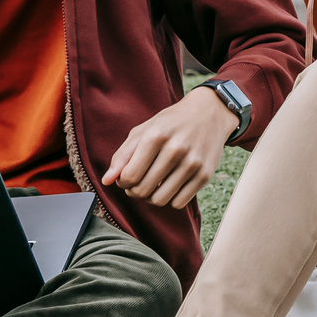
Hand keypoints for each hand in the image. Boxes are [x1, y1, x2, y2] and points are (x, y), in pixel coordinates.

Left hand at [103, 86, 236, 207]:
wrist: (209, 113)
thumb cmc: (171, 123)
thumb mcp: (144, 130)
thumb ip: (123, 156)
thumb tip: (107, 181)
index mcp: (156, 136)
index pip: (130, 176)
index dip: (123, 182)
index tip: (126, 177)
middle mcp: (176, 149)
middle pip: (143, 190)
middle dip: (135, 191)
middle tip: (138, 182)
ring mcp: (193, 163)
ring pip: (160, 200)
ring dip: (152, 197)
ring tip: (154, 185)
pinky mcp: (205, 175)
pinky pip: (179, 203)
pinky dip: (170, 199)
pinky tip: (170, 186)